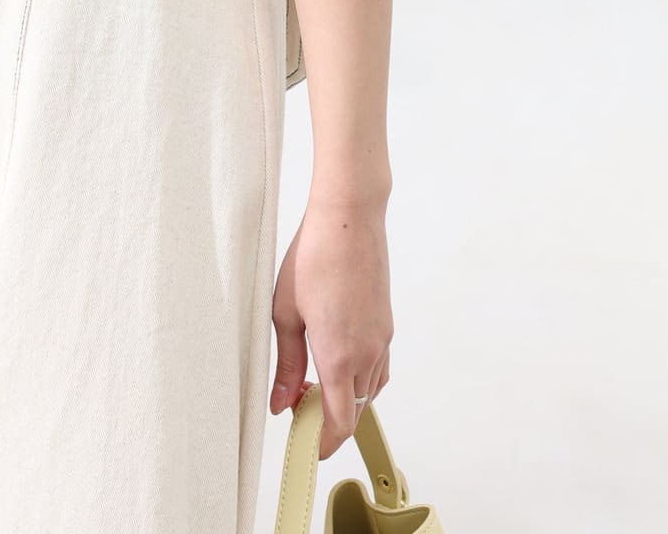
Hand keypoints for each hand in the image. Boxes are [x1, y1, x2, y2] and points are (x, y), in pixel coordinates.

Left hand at [268, 197, 393, 457]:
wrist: (349, 219)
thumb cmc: (314, 257)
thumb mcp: (285, 312)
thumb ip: (287, 364)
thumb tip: (280, 402)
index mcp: (339, 355)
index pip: (340, 421)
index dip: (325, 442)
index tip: (308, 448)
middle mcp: (368, 353)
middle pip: (356, 409)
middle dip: (331, 421)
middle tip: (300, 413)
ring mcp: (382, 339)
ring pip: (371, 389)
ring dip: (347, 399)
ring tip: (315, 387)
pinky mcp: (386, 324)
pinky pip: (378, 367)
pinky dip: (361, 378)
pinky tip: (340, 363)